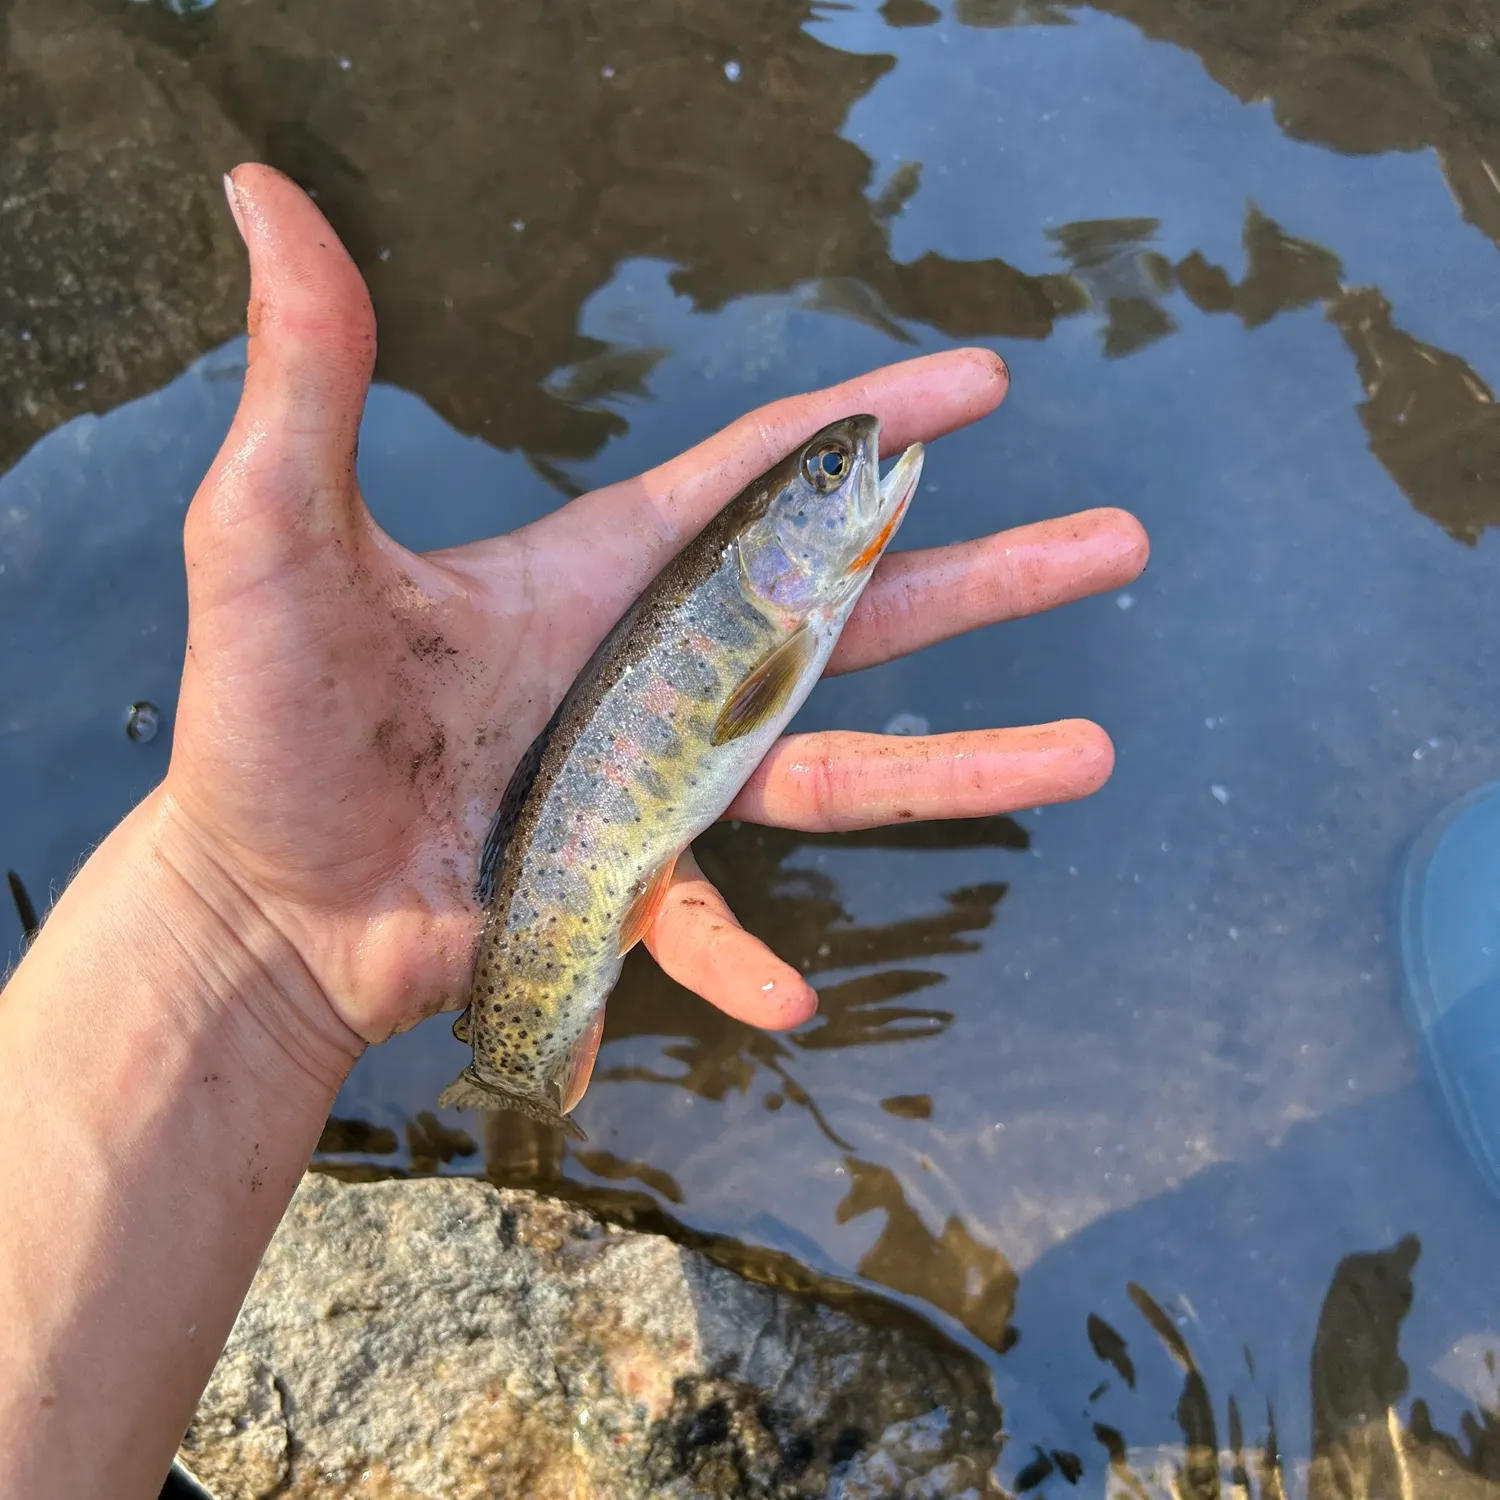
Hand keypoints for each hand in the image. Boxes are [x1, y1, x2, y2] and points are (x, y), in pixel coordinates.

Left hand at [169, 164, 1146, 1058]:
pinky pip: (705, 927)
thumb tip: (267, 195)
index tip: (983, 389)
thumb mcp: (274, 537)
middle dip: (985, 578)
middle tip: (1115, 544)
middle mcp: (656, 673)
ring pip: (835, 769)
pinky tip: (790, 996)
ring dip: (960, 765)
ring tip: (1089, 750)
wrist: (262, 904)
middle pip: (852, 615)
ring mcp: (656, 788)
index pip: (764, 476)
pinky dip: (739, 961)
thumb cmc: (263, 724)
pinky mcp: (626, 890)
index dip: (872, 425)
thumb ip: (306, 379)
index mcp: (604, 576)